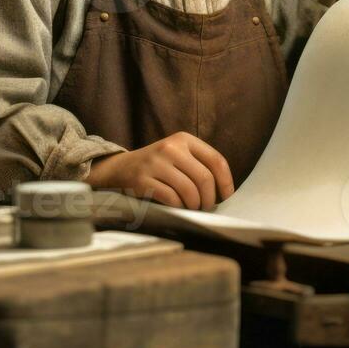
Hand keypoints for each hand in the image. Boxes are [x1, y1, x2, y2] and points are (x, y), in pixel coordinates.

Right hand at [88, 132, 233, 209]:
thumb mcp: (178, 154)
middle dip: (209, 198)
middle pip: (204, 178)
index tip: (227, 197)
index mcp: (184, 139)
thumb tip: (224, 190)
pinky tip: (178, 207)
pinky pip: (171, 198)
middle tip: (207, 206)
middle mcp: (170, 148)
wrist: (121, 168)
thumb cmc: (158, 166)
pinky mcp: (143, 180)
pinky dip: (179, 206)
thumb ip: (199, 164)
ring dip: (195, 205)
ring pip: (189, 190)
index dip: (226, 182)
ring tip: (193, 208)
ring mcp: (155, 164)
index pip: (216, 160)